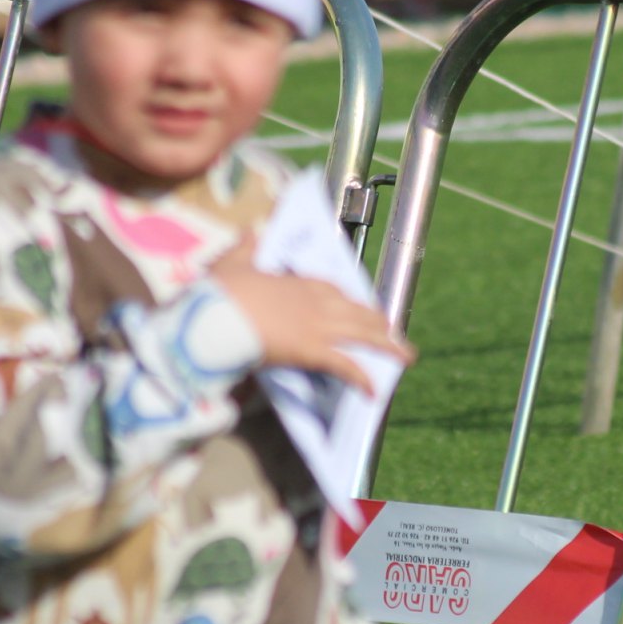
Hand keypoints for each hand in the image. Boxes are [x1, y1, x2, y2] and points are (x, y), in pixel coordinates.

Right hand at [210, 237, 413, 393]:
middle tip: (393, 331)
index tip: (360, 306)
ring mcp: (317, 325)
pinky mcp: (312, 350)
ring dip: (387, 346)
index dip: (350, 300)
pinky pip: (345, 365)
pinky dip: (361, 379)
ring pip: (362, 335)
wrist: (217, 312)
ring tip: (405, 356)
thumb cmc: (220, 292)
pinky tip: (373, 391)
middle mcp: (315, 301)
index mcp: (297, 282)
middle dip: (378, 323)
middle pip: (357, 312)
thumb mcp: (231, 263)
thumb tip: (252, 232)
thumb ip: (245, 249)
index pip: (333, 289)